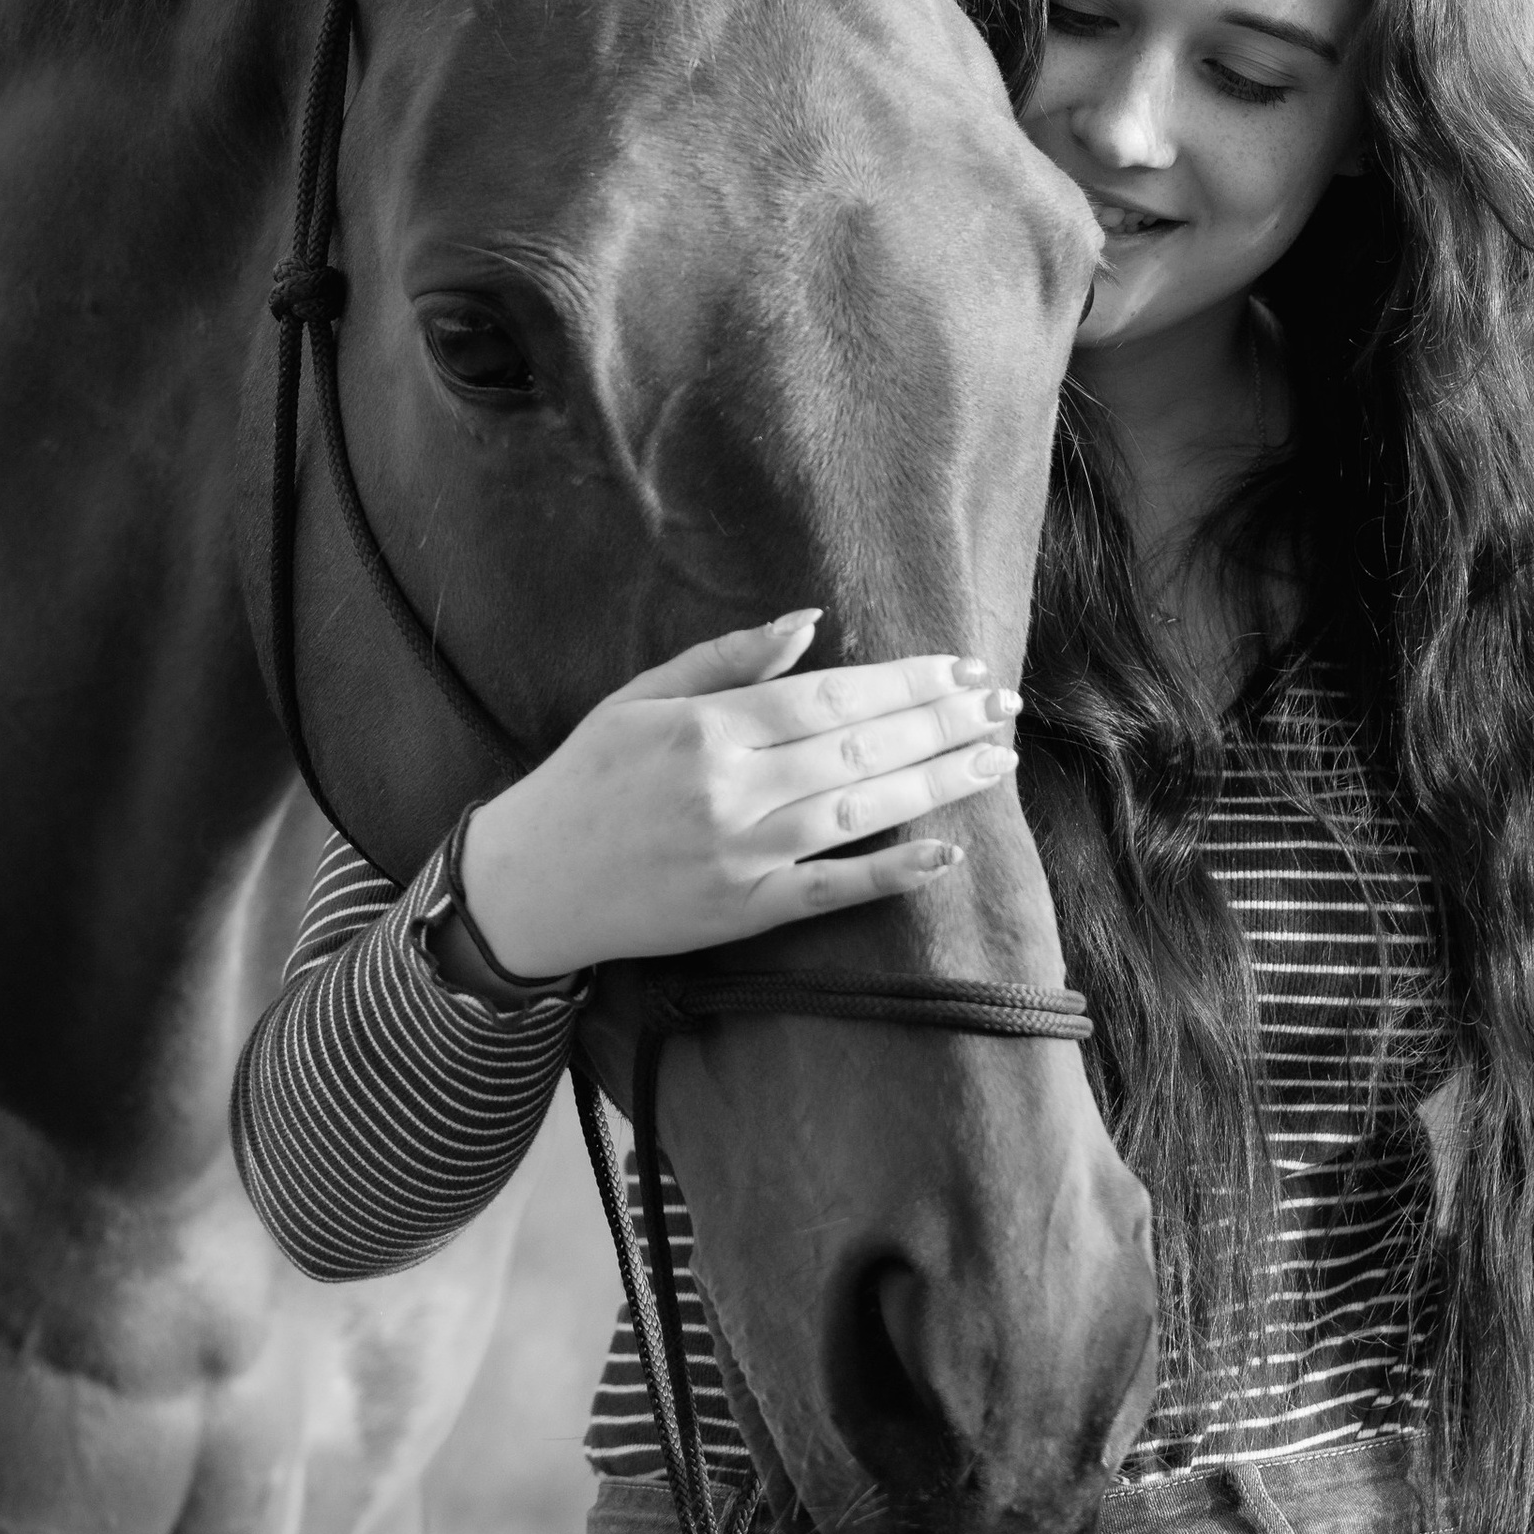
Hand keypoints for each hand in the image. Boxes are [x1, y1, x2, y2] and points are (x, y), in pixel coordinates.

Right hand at [457, 614, 1018, 978]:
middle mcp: (731, 789)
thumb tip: (809, 620)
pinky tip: (945, 853)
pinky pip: (831, 892)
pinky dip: (890, 873)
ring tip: (995, 761)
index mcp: (708, 727)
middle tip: (1004, 706)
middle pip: (860, 747)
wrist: (528, 885)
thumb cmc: (587, 780)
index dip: (905, 682)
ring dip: (936, 785)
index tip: (963, 669)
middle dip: (942, 724)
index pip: (831, 696)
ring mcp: (742, 856)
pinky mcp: (744, 913)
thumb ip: (727, 659)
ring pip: (860, 811)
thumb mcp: (642, 698)